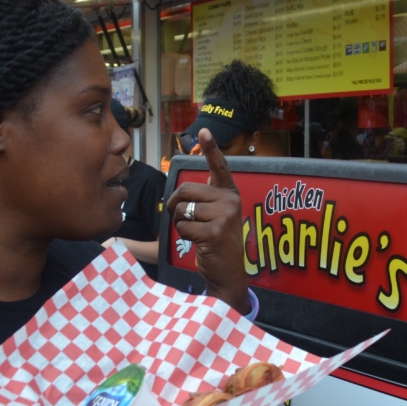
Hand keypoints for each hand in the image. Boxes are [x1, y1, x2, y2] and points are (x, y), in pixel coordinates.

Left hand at [164, 129, 249, 314]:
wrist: (228, 274)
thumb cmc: (217, 244)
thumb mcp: (216, 217)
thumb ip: (205, 200)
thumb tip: (181, 191)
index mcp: (230, 194)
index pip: (220, 167)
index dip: (211, 148)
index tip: (203, 131)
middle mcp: (231, 201)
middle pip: (187, 190)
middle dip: (175, 204)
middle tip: (180, 217)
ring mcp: (225, 216)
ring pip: (183, 209)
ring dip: (181, 224)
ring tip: (196, 234)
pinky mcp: (215, 232)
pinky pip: (184, 226)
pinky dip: (184, 236)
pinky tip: (199, 244)